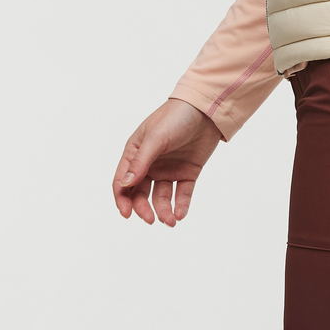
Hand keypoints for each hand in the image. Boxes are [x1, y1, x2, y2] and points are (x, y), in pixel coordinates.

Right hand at [112, 98, 222, 226]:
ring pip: (161, 197)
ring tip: (170, 221)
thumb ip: (140, 162)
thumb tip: (124, 185)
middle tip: (150, 219)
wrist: (206, 109)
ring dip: (163, 211)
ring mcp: (169, 169)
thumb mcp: (155, 138)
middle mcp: (150, 163)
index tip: (127, 214)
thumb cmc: (175, 116)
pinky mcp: (187, 172)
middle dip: (143, 209)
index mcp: (136, 152)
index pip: (122, 181)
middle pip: (140, 193)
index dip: (122, 199)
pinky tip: (180, 214)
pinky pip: (182, 193)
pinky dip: (180, 206)